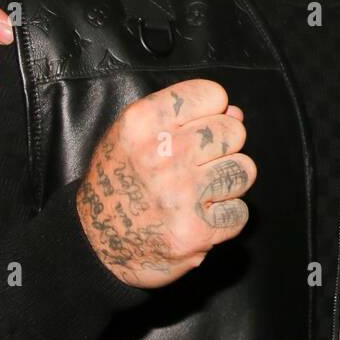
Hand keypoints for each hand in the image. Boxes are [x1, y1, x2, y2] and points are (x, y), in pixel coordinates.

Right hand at [76, 79, 255, 288]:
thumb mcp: (135, 135)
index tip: (195, 129)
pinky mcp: (196, 231)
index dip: (211, 112)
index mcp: (142, 122)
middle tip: (196, 165)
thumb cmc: (119, 181)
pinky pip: (240, 212)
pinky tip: (200, 218)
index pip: (213, 95)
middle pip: (234, 132)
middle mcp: (162, 154)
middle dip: (222, 148)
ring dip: (227, 184)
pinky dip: (225, 218)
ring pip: (244, 170)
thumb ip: (183, 116)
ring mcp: (181, 194)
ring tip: (199, 192)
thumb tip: (236, 113)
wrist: (95, 245)